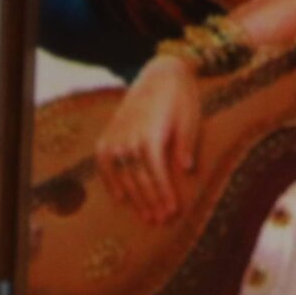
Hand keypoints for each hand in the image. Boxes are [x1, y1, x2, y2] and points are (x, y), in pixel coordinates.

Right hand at [95, 55, 201, 224]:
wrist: (159, 74)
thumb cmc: (180, 97)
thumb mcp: (190, 118)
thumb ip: (185, 144)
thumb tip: (187, 170)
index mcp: (151, 136)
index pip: (156, 175)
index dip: (163, 194)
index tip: (172, 212)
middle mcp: (129, 140)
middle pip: (139, 180)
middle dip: (150, 202)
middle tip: (160, 220)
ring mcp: (115, 138)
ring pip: (123, 176)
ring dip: (135, 198)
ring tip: (146, 216)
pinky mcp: (107, 136)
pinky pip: (106, 164)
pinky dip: (111, 182)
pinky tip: (121, 198)